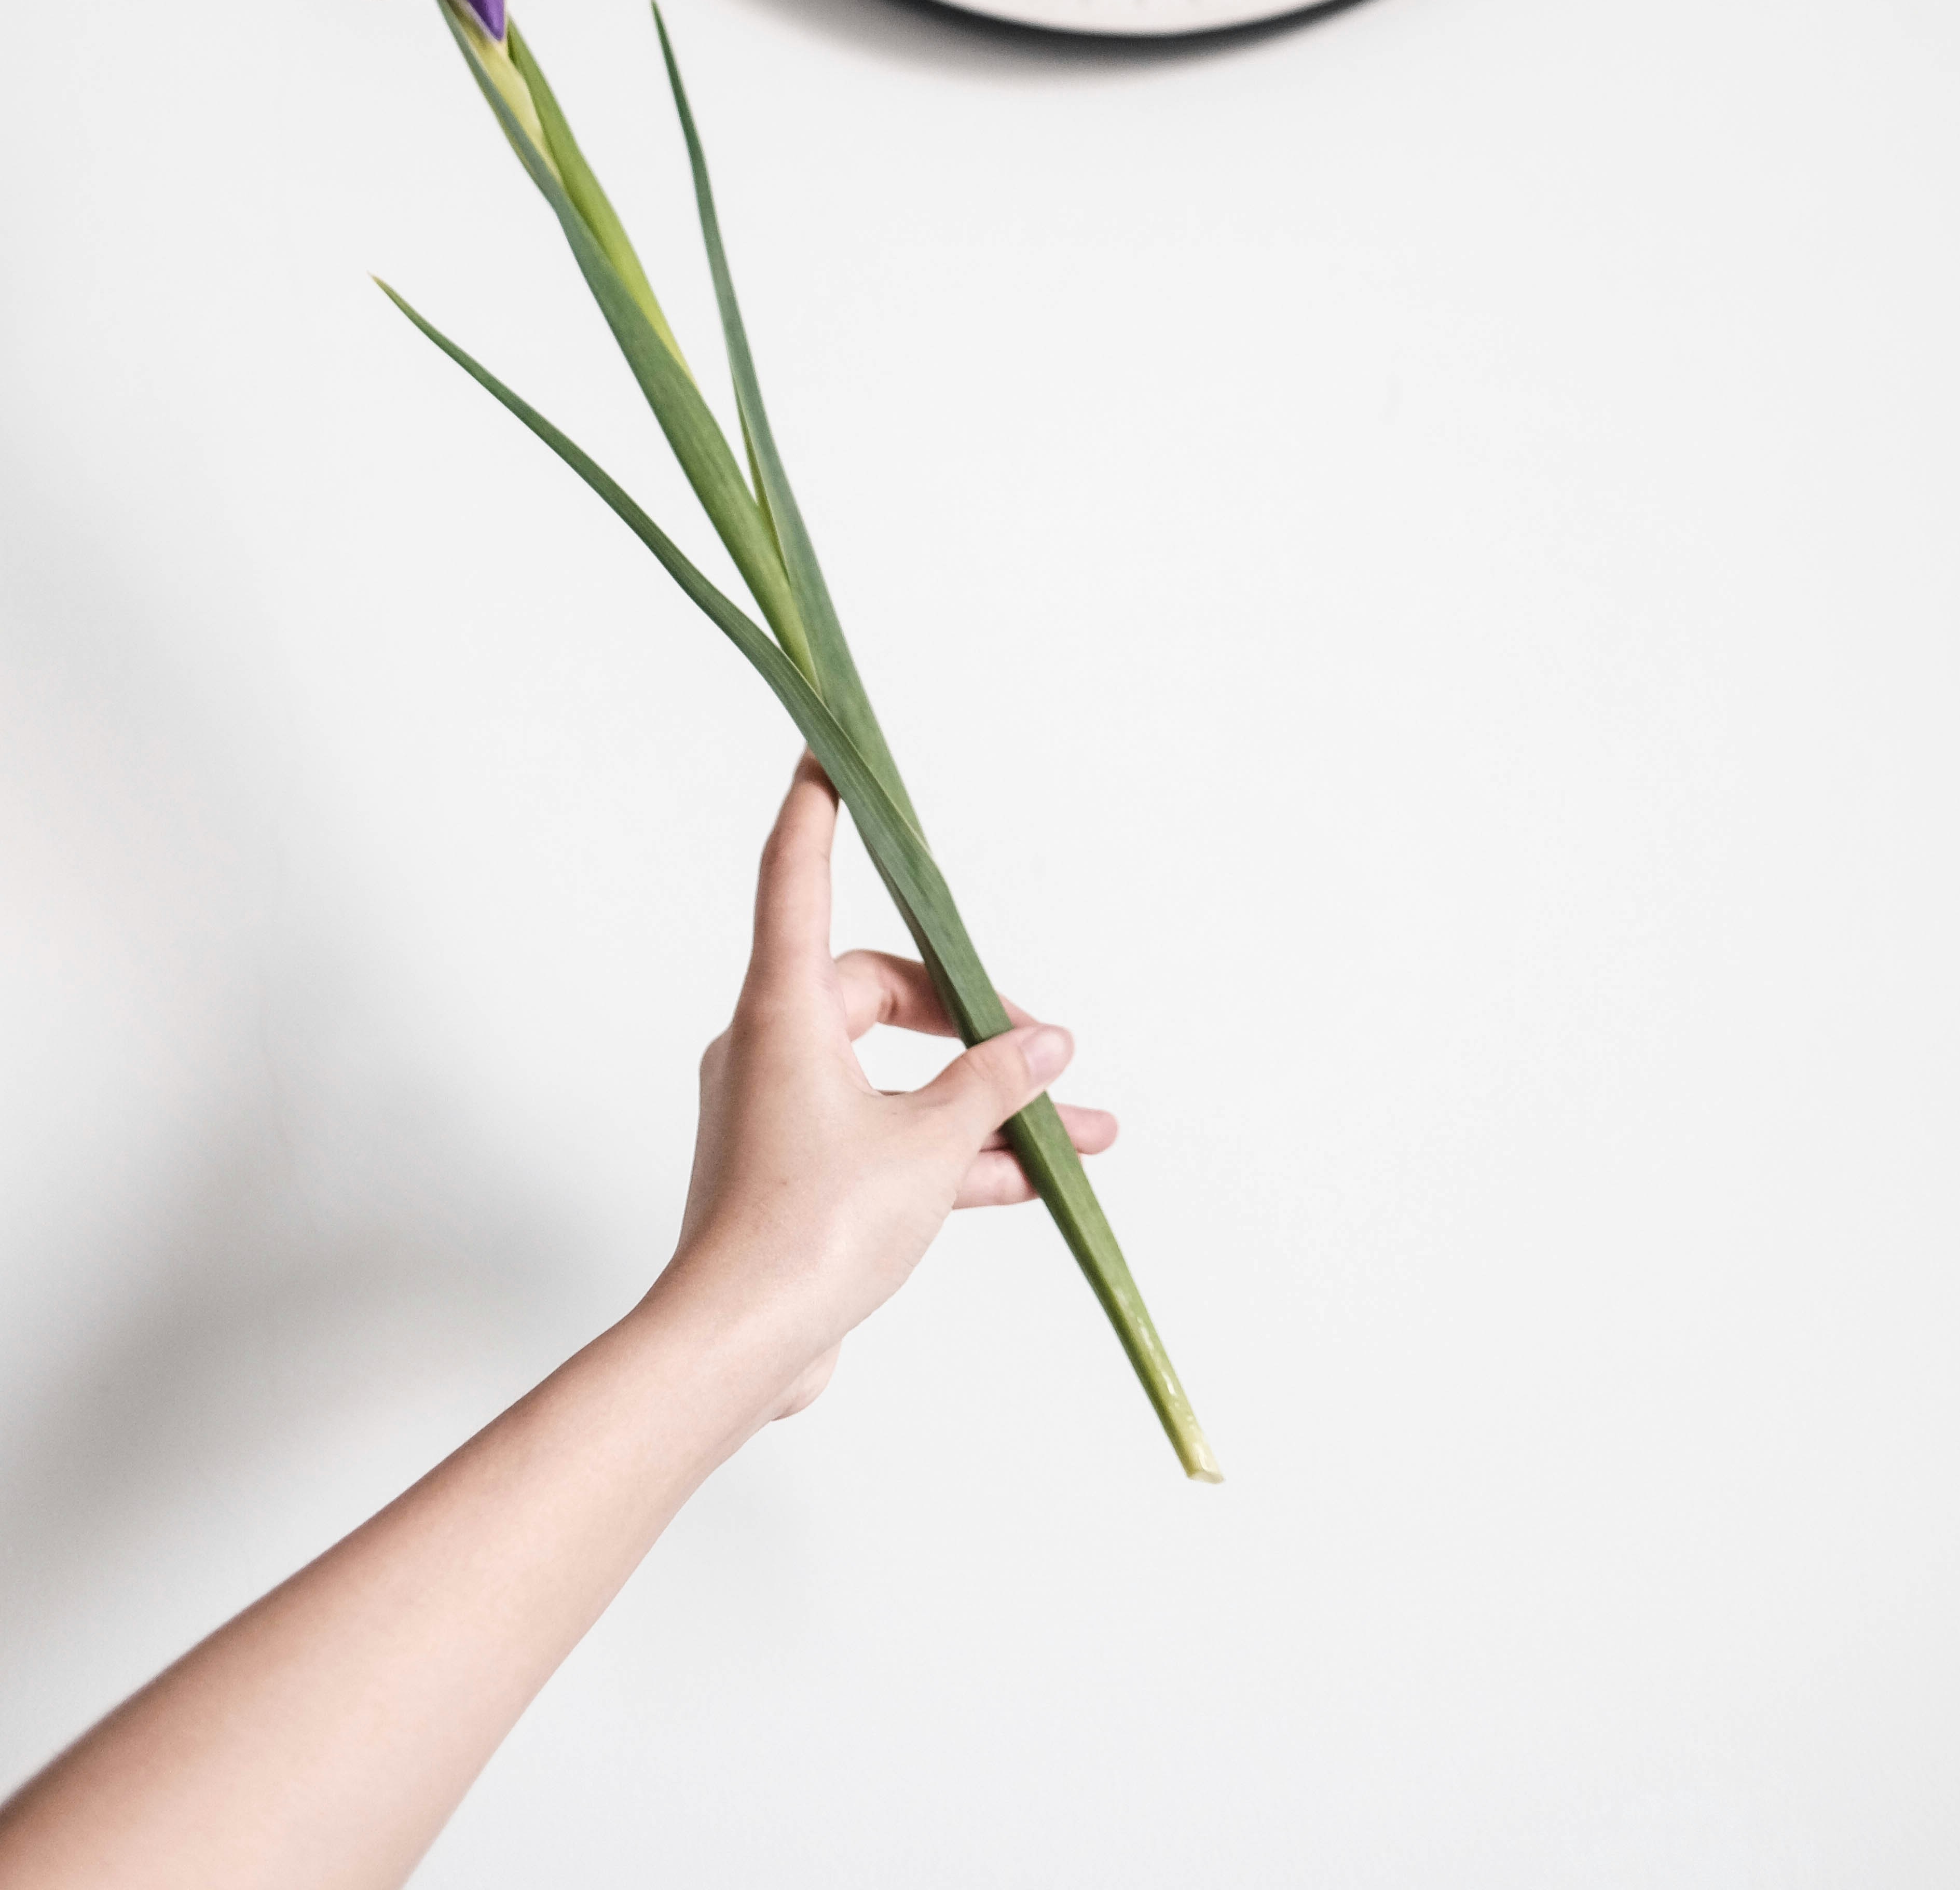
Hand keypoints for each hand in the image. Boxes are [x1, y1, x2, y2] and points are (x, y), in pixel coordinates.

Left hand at [659, 752, 1116, 1418]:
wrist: (740, 1347)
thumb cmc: (811, 1229)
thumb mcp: (928, 1145)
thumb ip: (990, 1087)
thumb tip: (1043, 1047)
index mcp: (784, 1010)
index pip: (794, 876)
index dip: (814, 809)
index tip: (824, 751)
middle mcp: (774, 1047)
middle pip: (877, 993)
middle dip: (970, 1021)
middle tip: (1044, 1050)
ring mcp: (783, 1115)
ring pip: (898, 1080)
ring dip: (982, 1101)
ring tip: (1078, 1125)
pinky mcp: (799, 1177)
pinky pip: (889, 1139)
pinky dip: (954, 1155)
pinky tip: (1033, 1179)